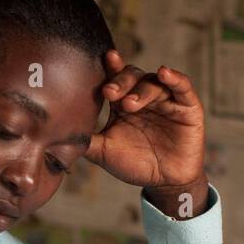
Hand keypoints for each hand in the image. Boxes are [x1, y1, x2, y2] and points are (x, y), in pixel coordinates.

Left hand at [85, 49, 205, 189]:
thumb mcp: (105, 153)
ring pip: (153, 83)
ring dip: (141, 90)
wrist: (165, 183)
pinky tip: (165, 72)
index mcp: (122, 103)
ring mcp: (166, 100)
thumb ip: (85, 141)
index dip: (109, 69)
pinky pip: (182, 87)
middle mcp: (143, 97)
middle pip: (132, 76)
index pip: (114, 79)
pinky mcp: (187, 107)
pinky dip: (175, 78)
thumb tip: (55, 135)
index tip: (101, 61)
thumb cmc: (135, 164)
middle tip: (109, 92)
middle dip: (120, 81)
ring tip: (129, 104)